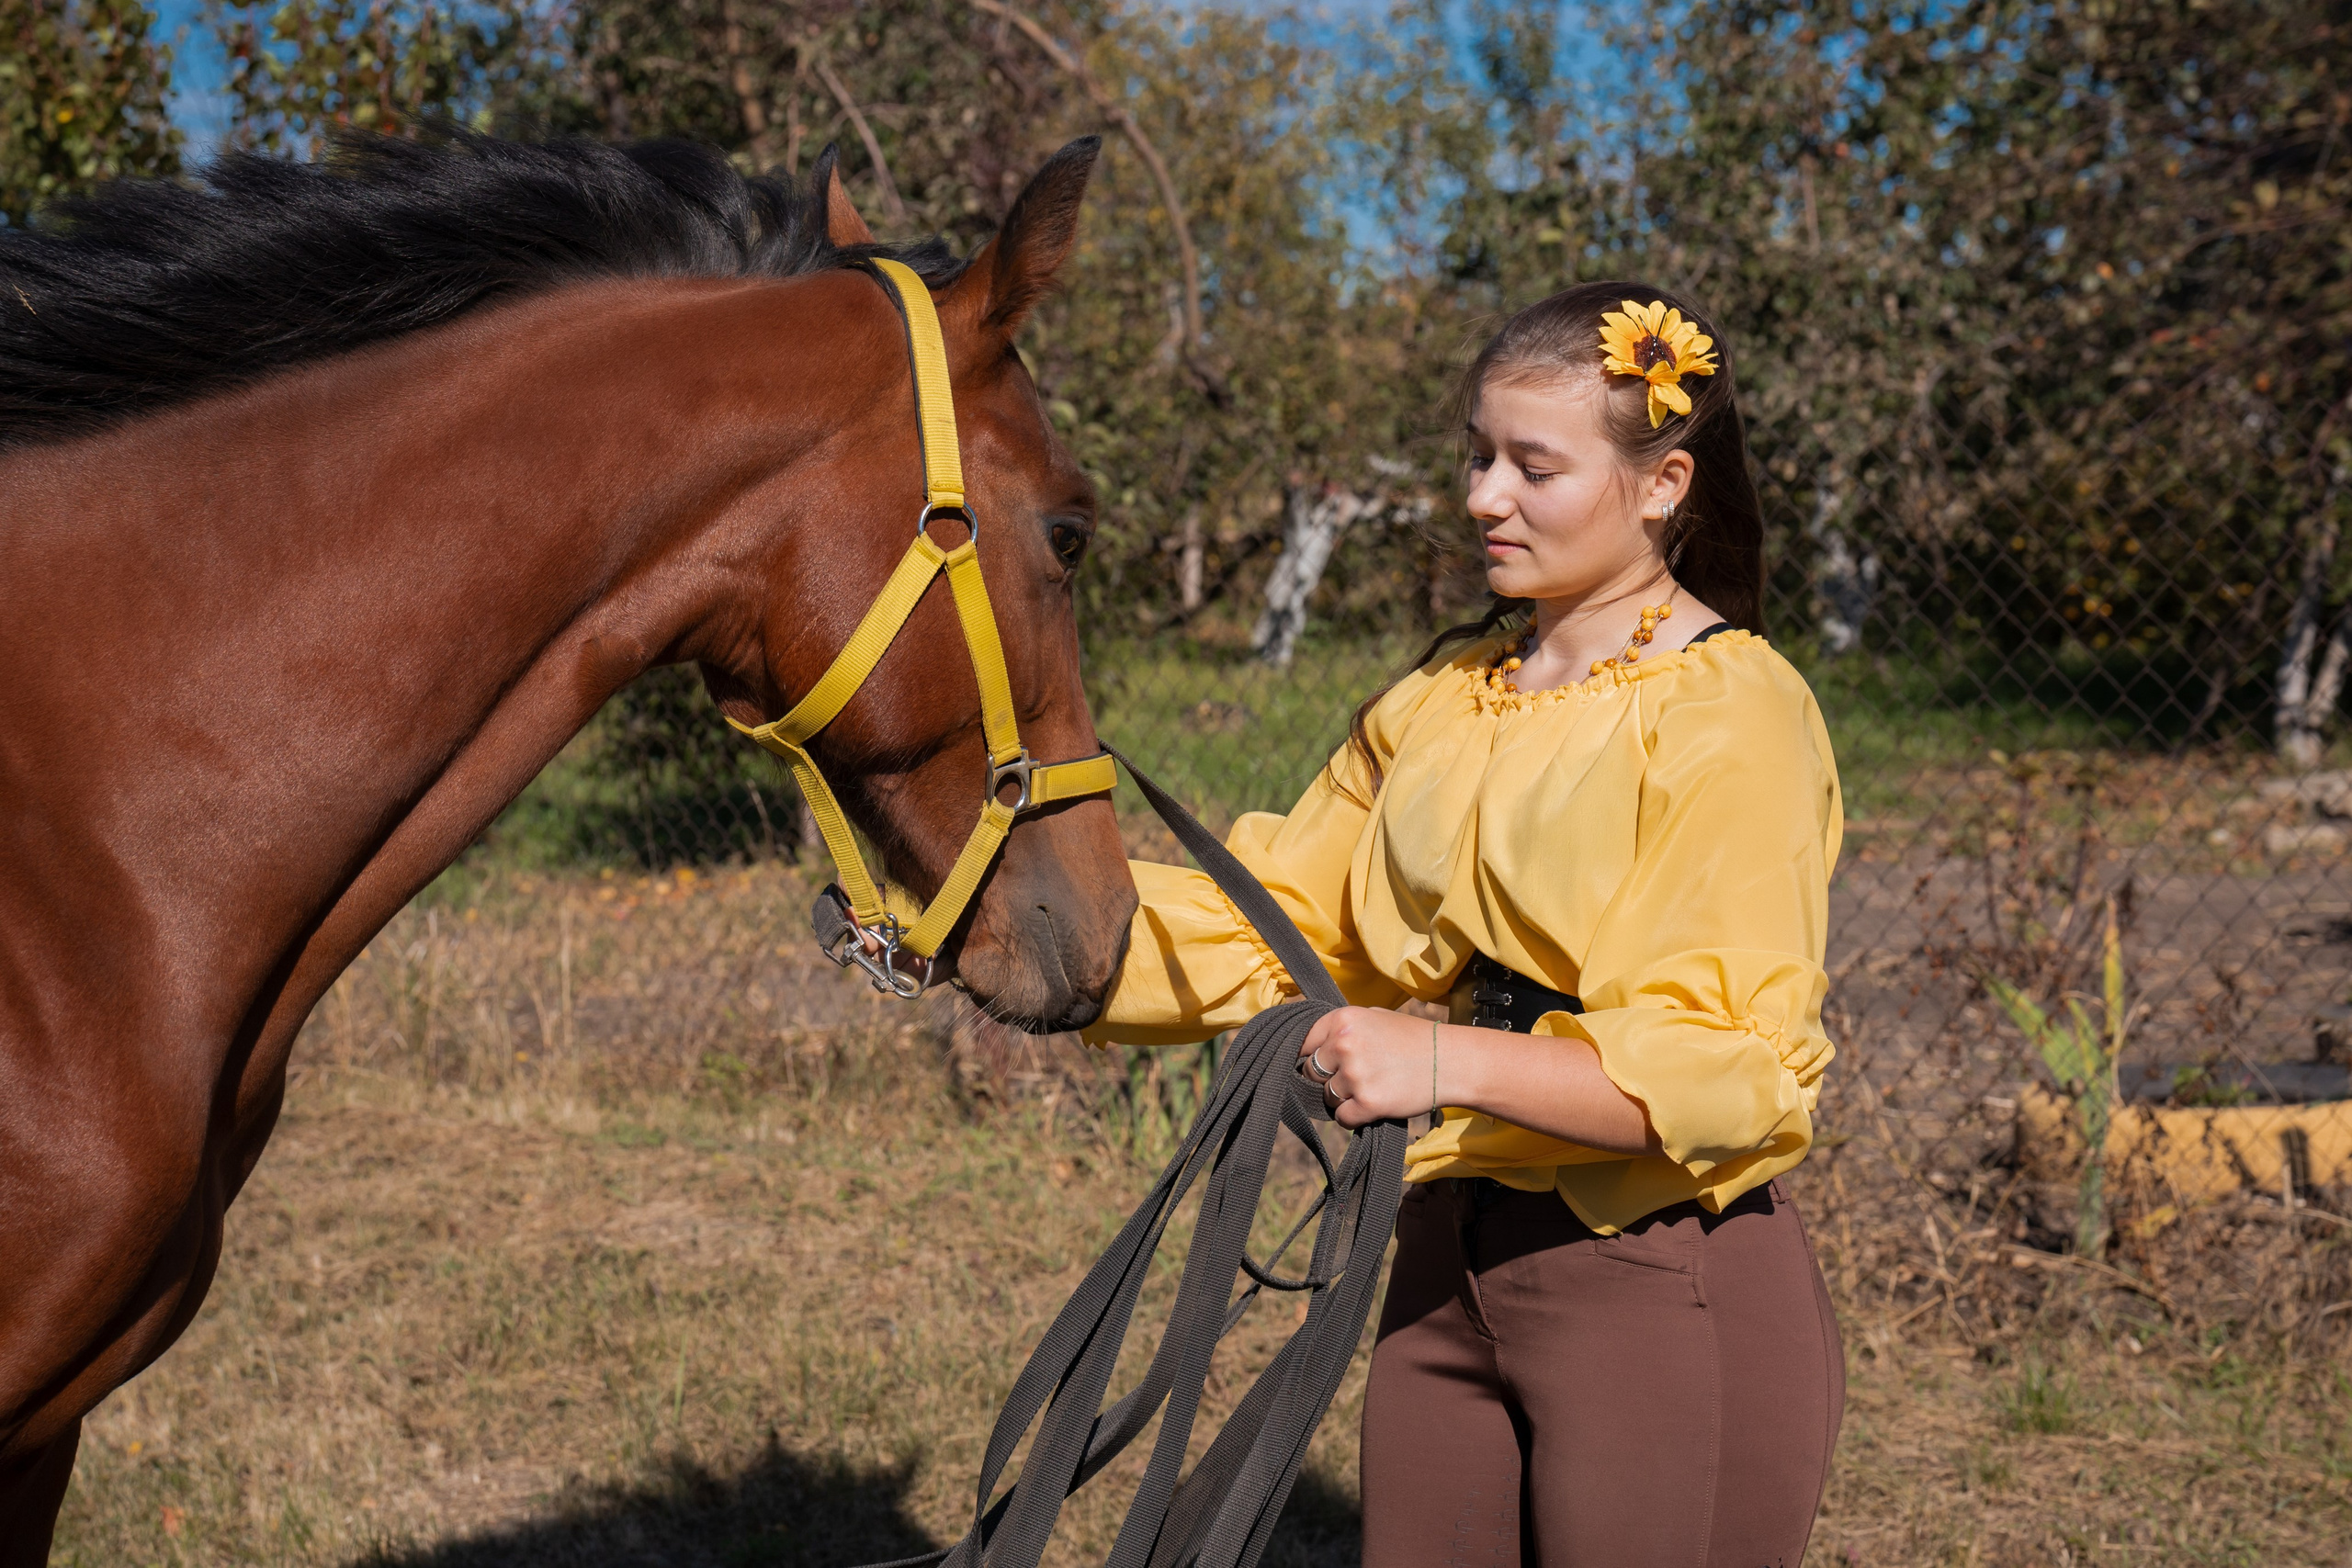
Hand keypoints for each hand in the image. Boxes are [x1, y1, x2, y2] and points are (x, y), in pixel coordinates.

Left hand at [1299, 1006, 1439, 1128]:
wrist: (1450, 1062)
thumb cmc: (1412, 1039)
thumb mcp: (1375, 1016)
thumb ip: (1342, 1028)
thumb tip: (1310, 1046)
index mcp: (1342, 1020)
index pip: (1302, 1043)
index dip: (1309, 1056)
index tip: (1319, 1065)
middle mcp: (1344, 1044)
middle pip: (1311, 1072)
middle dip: (1328, 1078)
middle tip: (1355, 1076)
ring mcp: (1355, 1075)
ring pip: (1327, 1097)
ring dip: (1344, 1098)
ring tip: (1372, 1086)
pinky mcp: (1367, 1103)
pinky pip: (1342, 1118)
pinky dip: (1354, 1116)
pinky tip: (1373, 1104)